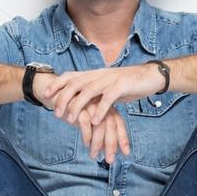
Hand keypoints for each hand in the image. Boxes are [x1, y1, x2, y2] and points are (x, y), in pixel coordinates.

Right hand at [33, 73, 130, 162]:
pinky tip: (85, 144)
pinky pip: (85, 123)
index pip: (119, 122)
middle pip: (112, 125)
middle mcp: (99, 103)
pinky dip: (86, 135)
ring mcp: (89, 102)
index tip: (126, 153)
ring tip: (94, 156)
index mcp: (105, 105)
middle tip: (110, 160)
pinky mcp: (78, 104)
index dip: (123, 138)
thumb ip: (97, 130)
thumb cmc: (72, 107)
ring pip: (100, 126)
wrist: (53, 91)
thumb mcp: (87, 118)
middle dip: (112, 145)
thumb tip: (104, 150)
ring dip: (98, 144)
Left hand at [42, 63, 165, 124]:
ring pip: (89, 91)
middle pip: (76, 84)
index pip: (71, 76)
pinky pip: (108, 98)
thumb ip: (94, 92)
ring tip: (71, 120)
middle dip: (64, 98)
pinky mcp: (122, 85)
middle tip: (57, 113)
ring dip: (78, 106)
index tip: (46, 94)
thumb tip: (80, 101)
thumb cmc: (128, 84)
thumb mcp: (107, 87)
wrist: (151, 76)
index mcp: (95, 74)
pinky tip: (94, 121)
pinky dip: (100, 109)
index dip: (57, 84)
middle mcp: (100, 74)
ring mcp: (111, 79)